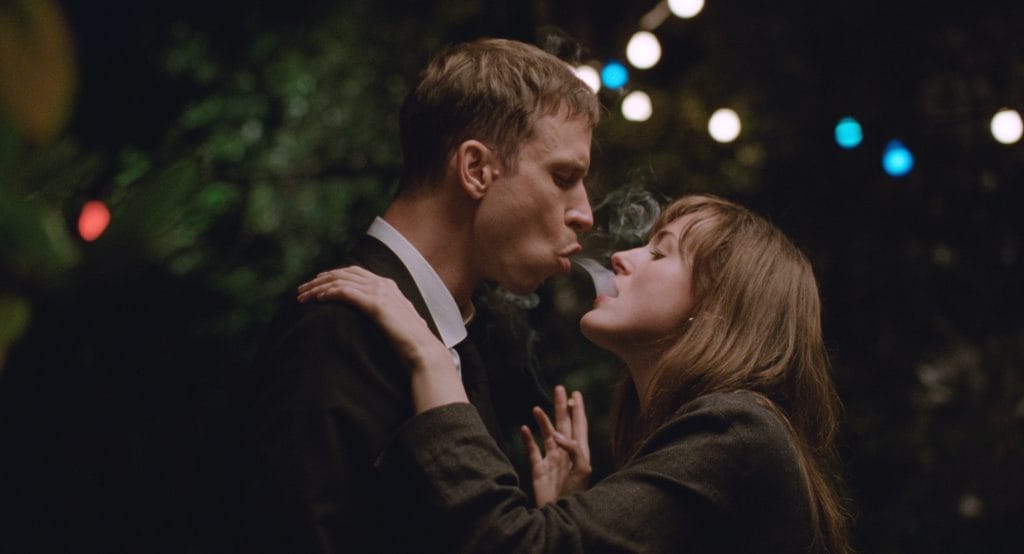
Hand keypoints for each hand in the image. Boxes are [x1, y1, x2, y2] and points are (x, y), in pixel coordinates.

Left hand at [296, 266, 452, 372]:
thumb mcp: (396, 322)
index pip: (354, 272)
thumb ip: (386, 314)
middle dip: (319, 280)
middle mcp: (383, 284)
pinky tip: (318, 300)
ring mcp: (380, 292)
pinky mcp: (376, 304)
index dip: (332, 276)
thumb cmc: (410, 342)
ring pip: (340, 282)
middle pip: (343, 273)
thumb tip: (377, 318)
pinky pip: (346, 292)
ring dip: (318, 288)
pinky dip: (329, 293)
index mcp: (388, 286)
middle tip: (301, 290)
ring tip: (302, 297)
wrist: (423, 350)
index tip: (315, 284)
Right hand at [520, 386, 590, 506]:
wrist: (559, 514)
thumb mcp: (582, 470)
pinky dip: (528, 439)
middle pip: (563, 425)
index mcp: (579, 453)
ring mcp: (551, 461)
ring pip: (547, 435)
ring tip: (536, 408)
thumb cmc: (576, 494)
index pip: (580, 426)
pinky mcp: (538, 469)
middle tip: (558, 388)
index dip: (578, 410)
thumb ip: (573, 449)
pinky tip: (524, 428)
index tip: (576, 393)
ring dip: (542, 421)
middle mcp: (565, 454)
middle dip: (561, 407)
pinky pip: (532, 450)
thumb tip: (557, 435)